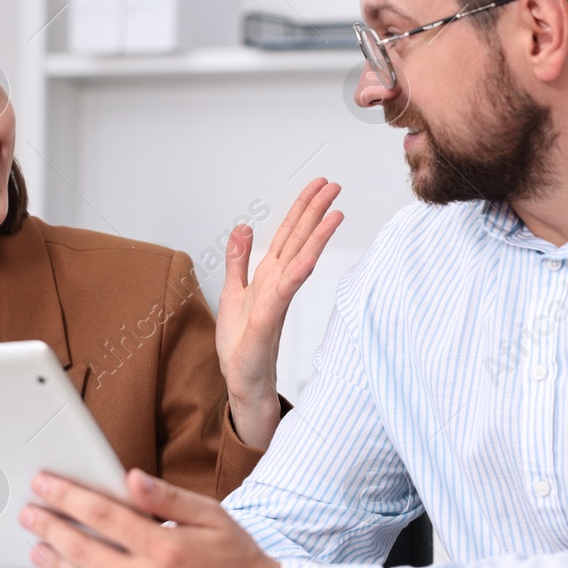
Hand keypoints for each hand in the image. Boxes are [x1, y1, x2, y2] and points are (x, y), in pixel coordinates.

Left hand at [21, 468, 281, 567]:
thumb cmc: (240, 562)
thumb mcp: (212, 517)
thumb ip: (167, 498)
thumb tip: (129, 478)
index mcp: (165, 549)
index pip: (102, 515)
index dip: (67, 497)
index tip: (43, 483)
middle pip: (82, 549)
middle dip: (49, 527)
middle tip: (28, 513)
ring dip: (57, 560)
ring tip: (38, 545)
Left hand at [215, 178, 342, 446]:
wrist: (243, 382)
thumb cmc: (241, 345)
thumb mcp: (232, 291)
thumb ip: (238, 260)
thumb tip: (243, 227)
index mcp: (268, 276)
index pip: (287, 235)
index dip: (301, 209)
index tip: (317, 186)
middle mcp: (277, 284)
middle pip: (297, 240)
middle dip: (315, 211)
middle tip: (334, 185)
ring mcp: (276, 300)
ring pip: (298, 260)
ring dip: (316, 235)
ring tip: (336, 210)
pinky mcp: (268, 318)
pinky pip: (285, 290)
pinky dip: (298, 270)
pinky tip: (310, 253)